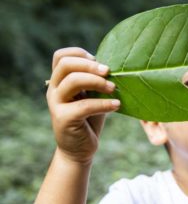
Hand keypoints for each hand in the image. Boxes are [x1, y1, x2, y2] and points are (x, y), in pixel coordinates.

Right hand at [46, 47, 119, 163]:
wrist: (79, 150)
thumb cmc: (89, 120)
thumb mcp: (92, 96)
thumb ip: (96, 82)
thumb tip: (114, 67)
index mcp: (60, 81)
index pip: (61, 56)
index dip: (80, 53)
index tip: (98, 61)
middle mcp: (54, 90)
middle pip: (66, 64)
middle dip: (90, 65)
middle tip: (109, 72)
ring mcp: (56, 104)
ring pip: (73, 81)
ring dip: (97, 82)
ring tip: (114, 88)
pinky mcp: (63, 119)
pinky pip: (84, 105)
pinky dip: (103, 104)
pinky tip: (117, 105)